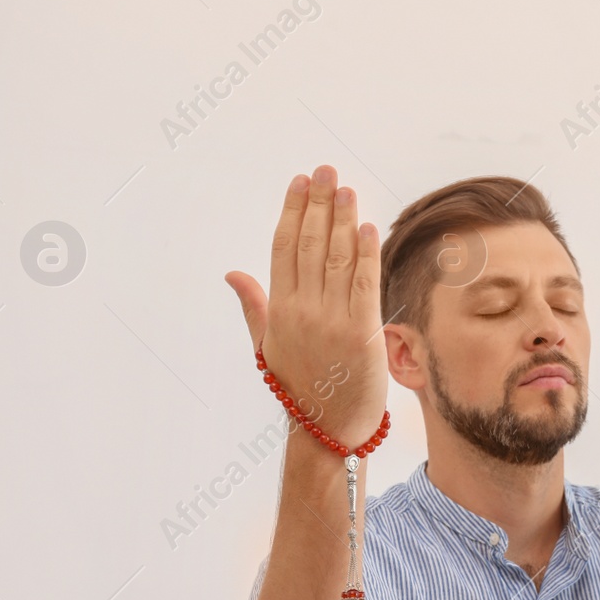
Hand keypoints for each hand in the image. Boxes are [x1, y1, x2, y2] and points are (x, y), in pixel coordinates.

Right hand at [225, 165, 390, 449]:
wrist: (327, 429)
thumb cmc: (300, 387)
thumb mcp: (268, 345)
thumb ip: (254, 306)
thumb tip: (232, 274)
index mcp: (278, 310)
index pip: (284, 248)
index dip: (293, 212)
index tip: (300, 182)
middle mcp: (302, 310)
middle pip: (310, 245)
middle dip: (319, 203)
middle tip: (326, 170)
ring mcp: (331, 321)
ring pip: (337, 259)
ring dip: (344, 219)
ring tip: (347, 189)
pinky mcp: (361, 333)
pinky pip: (364, 285)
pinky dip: (366, 254)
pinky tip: (367, 227)